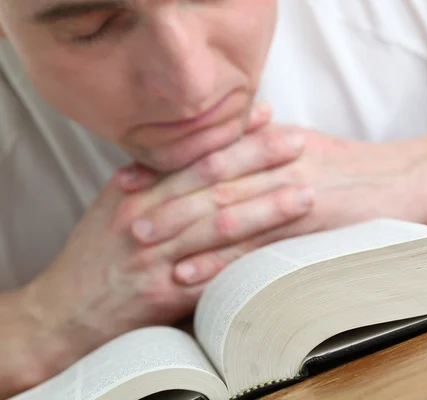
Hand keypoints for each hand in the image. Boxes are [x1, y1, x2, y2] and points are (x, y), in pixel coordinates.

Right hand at [6, 103, 307, 392]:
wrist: (65, 313)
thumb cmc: (94, 256)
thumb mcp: (112, 206)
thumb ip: (148, 176)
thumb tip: (186, 145)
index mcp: (137, 195)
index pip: (194, 157)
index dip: (233, 137)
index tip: (268, 116)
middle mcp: (149, 222)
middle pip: (214, 186)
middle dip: (260, 162)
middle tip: (299, 144)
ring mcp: (159, 261)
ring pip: (221, 228)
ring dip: (267, 210)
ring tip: (306, 194)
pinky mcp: (169, 297)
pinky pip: (217, 276)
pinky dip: (250, 261)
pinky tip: (281, 250)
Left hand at [125, 124, 409, 283]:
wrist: (406, 182)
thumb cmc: (356, 168)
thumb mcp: (308, 145)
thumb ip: (266, 146)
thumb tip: (230, 151)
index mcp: (275, 143)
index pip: (211, 155)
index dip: (168, 170)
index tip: (133, 183)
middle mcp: (277, 165)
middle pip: (208, 183)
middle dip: (165, 201)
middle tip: (125, 218)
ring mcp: (291, 196)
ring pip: (225, 213)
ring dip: (181, 229)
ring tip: (144, 244)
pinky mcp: (306, 227)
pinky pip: (254, 247)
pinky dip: (219, 261)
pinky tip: (190, 273)